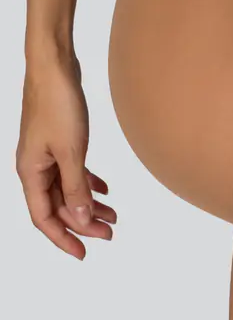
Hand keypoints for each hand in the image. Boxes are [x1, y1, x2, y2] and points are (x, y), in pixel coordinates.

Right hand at [16, 53, 116, 259]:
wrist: (55, 66)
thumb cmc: (57, 103)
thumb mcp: (72, 151)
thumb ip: (76, 187)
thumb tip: (80, 219)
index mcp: (30, 172)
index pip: (44, 217)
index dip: (63, 238)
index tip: (83, 253)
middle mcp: (34, 167)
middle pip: (58, 206)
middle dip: (83, 222)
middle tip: (110, 233)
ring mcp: (46, 154)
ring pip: (68, 190)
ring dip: (89, 204)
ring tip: (114, 216)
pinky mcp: (59, 142)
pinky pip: (72, 172)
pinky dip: (89, 183)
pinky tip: (106, 191)